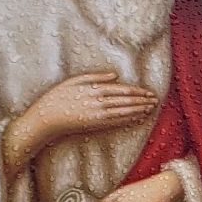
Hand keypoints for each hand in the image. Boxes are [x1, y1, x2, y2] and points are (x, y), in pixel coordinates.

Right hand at [5, 72, 157, 167]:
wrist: (45, 119)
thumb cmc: (57, 97)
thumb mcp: (73, 81)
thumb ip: (94, 76)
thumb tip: (114, 75)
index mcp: (94, 89)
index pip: (122, 90)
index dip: (137, 92)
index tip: (149, 92)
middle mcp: (98, 102)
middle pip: (126, 101)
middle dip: (142, 101)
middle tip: (155, 101)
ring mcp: (97, 115)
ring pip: (124, 112)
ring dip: (139, 110)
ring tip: (150, 109)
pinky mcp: (95, 125)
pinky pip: (116, 122)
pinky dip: (129, 119)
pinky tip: (137, 118)